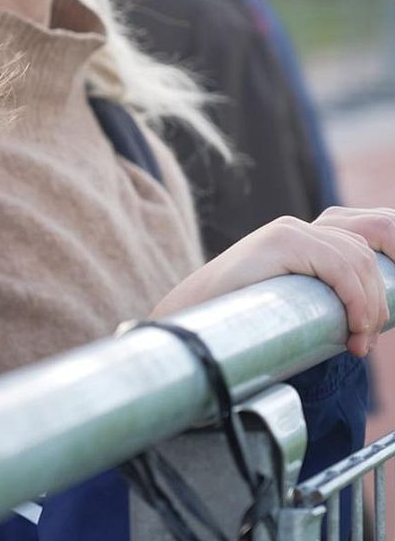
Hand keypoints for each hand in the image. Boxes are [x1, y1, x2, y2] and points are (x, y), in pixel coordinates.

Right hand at [150, 208, 394, 356]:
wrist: (194, 313)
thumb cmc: (238, 316)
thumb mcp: (289, 300)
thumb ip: (317, 295)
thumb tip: (365, 322)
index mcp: (300, 237)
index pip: (361, 244)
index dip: (381, 277)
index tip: (378, 322)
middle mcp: (297, 227)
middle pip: (364, 252)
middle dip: (377, 300)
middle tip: (364, 342)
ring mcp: (288, 230)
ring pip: (357, 258)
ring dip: (369, 305)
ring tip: (357, 340)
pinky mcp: (281, 240)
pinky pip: (339, 266)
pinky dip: (355, 299)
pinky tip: (352, 326)